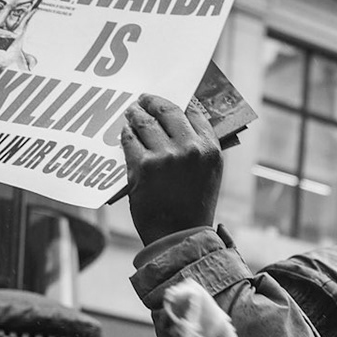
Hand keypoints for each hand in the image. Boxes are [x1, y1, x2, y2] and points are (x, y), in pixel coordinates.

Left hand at [119, 93, 222, 245]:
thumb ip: (198, 149)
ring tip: (131, 112)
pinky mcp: (142, 166)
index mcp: (211, 150)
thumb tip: (179, 125)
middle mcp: (190, 149)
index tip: (168, 104)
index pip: (194, 113)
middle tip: (143, 99)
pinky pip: (129, 139)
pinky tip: (126, 133)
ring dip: (135, 114)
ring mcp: (165, 156)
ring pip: (144, 121)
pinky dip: (126, 134)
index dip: (180, 106)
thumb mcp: (208, 175)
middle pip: (168, 110)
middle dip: (152, 102)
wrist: (178, 236)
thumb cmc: (193, 207)